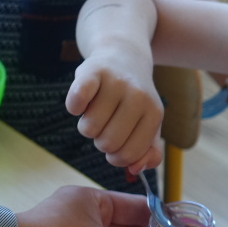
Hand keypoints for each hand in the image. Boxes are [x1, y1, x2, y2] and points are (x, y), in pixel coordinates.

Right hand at [67, 50, 163, 173]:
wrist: (124, 57)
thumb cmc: (134, 100)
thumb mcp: (149, 126)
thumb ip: (148, 153)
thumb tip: (134, 170)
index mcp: (154, 114)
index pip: (130, 154)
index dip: (117, 157)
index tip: (116, 146)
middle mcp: (138, 97)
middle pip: (107, 144)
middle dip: (101, 142)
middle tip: (105, 126)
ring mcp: (116, 83)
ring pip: (88, 129)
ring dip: (87, 126)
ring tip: (96, 112)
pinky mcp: (92, 71)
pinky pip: (75, 102)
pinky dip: (73, 108)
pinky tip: (81, 102)